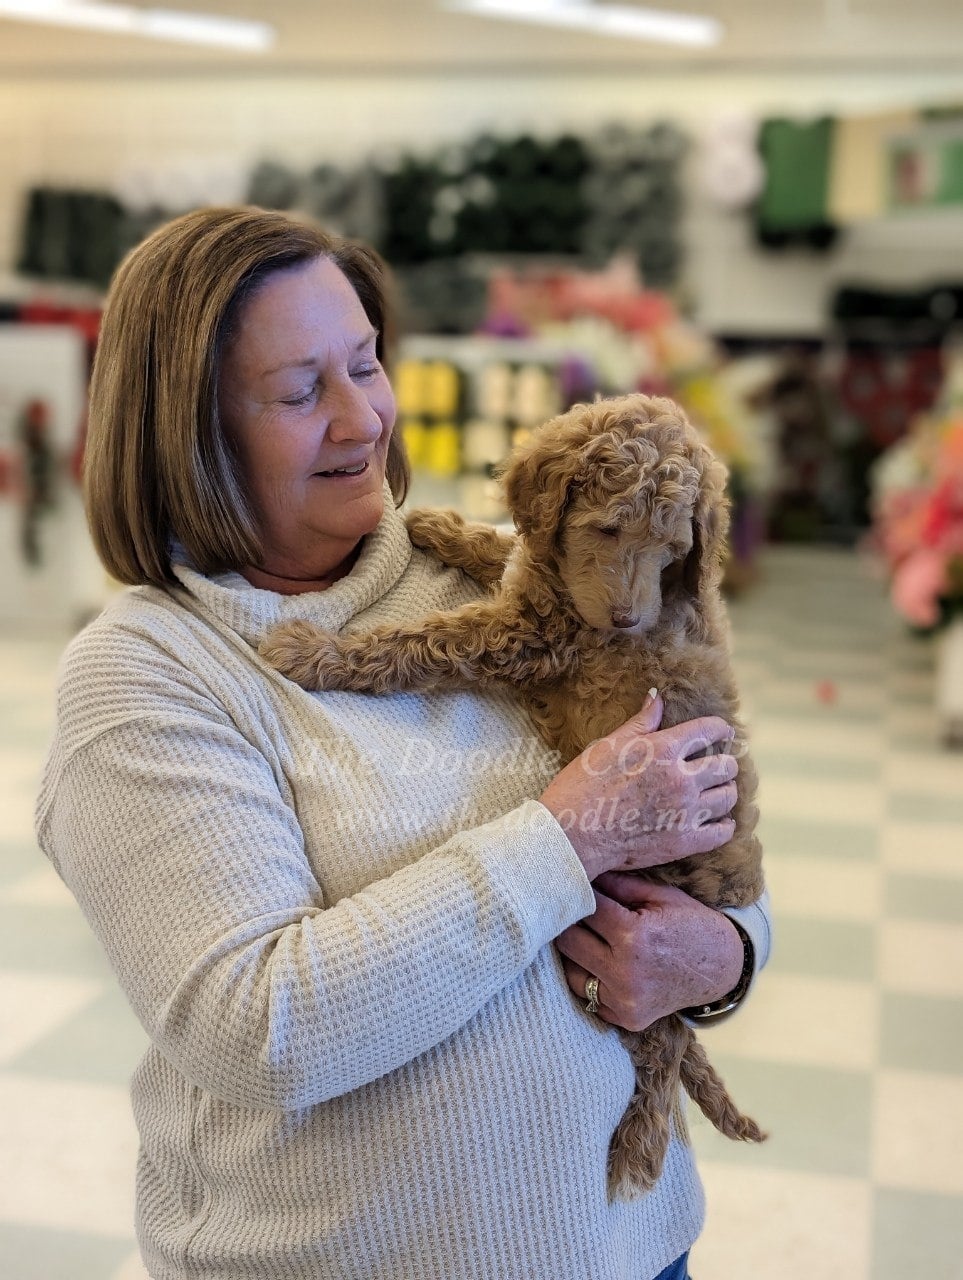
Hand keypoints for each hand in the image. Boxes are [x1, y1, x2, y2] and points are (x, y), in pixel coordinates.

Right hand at [539, 693, 737, 881]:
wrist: (572, 834)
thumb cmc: (584, 786)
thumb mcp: (609, 745)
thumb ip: (641, 722)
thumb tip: (657, 696)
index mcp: (664, 750)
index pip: (709, 730)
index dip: (720, 728)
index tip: (723, 732)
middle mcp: (681, 779)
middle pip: (725, 765)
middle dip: (724, 762)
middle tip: (717, 765)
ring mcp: (685, 812)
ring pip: (727, 797)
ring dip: (724, 791)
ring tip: (716, 791)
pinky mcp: (684, 841)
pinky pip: (722, 832)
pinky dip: (725, 825)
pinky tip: (718, 821)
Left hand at [555, 877, 743, 1032]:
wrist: (723, 968)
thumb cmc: (692, 924)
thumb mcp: (661, 895)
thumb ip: (618, 883)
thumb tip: (583, 865)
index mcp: (633, 936)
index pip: (586, 908)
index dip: (580, 892)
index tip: (575, 884)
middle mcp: (625, 973)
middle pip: (568, 941)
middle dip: (569, 921)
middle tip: (572, 909)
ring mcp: (624, 1001)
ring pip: (571, 972)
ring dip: (574, 953)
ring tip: (585, 936)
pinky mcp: (626, 1019)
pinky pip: (589, 997)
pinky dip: (589, 978)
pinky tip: (599, 962)